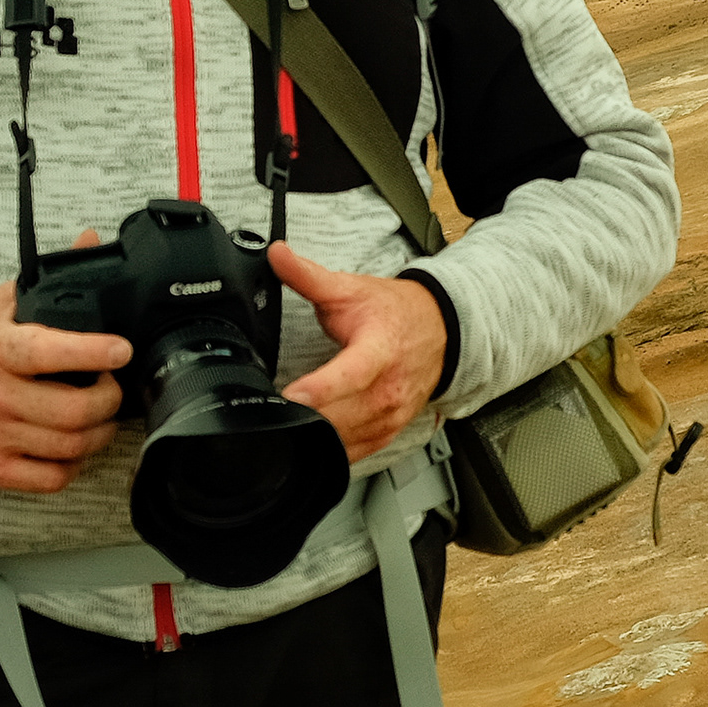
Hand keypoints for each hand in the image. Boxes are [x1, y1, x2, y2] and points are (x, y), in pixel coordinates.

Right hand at [0, 231, 133, 491]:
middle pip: (75, 410)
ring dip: (99, 432)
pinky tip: (72, 447)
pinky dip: (73, 465)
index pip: (52, 352)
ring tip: (100, 416)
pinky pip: (51, 478)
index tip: (122, 349)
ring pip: (71, 447)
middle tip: (112, 387)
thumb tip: (90, 240)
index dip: (96, 352)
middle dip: (109, 399)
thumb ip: (46, 280)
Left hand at [271, 242, 447, 461]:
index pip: (352, 373)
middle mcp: (390, 388)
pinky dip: (332, 450)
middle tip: (268, 413)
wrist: (439, 330)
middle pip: (343, 415)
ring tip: (282, 426)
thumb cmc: (393, 312)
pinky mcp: (389, 431)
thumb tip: (276, 254)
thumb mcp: (349, 289)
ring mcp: (392, 414)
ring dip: (315, 435)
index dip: (322, 388)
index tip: (291, 395)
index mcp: (379, 350)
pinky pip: (357, 452)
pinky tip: (310, 442)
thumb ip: (308, 276)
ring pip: (348, 438)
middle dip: (305, 417)